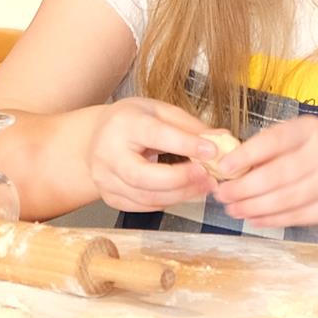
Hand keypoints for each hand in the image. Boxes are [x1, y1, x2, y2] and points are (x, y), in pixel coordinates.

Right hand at [85, 98, 226, 213]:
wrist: (95, 138)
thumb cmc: (131, 121)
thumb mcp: (158, 111)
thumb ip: (189, 126)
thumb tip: (222, 139)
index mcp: (123, 124)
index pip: (156, 135)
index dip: (185, 144)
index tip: (212, 151)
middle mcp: (108, 153)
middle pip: (144, 176)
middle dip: (181, 180)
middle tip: (208, 177)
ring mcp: (105, 179)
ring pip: (146, 197)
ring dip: (180, 195)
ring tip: (203, 186)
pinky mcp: (110, 197)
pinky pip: (143, 206)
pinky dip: (167, 202)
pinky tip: (184, 193)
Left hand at [208, 117, 317, 233]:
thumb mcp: (307, 140)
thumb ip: (274, 149)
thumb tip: (231, 166)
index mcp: (312, 130)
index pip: (274, 141)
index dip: (246, 155)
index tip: (225, 167)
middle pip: (277, 175)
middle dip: (244, 188)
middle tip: (222, 195)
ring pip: (284, 199)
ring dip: (254, 207)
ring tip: (234, 209)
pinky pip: (297, 216)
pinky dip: (272, 219)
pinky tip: (255, 218)